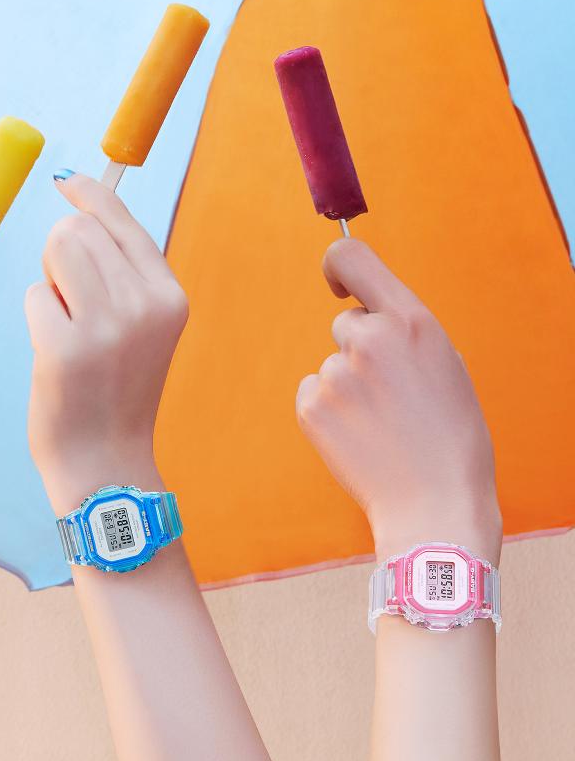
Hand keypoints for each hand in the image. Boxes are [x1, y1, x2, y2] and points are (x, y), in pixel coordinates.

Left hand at [25, 173, 187, 511]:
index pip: (122, 221)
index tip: (66, 181)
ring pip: (57, 251)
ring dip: (50, 282)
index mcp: (169, 296)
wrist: (107, 462)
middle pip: (79, 230)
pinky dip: (39, 318)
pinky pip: (36, 296)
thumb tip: (81, 207)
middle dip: (62, 254)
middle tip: (72, 303)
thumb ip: (124, 274)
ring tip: (67, 324)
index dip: (90, 195)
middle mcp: (145, 305)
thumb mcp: (143, 329)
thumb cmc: (115, 391)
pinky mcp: (66, 348)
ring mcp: (107, 327)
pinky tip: (56, 354)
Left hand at [296, 239, 500, 563]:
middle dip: (361, 348)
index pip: (352, 258)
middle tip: (391, 391)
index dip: (338, 265)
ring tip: (381, 422)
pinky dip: (328, 410)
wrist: (432, 503)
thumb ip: (406, 332)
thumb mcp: (446, 364)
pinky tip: (358, 435)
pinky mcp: (310, 407)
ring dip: (348, 385)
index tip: (336, 283)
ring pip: (331, 365)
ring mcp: (335, 375)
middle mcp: (369, 340)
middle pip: (346, 323)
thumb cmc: (449, 438)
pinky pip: (312, 393)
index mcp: (411, 322)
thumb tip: (369, 315)